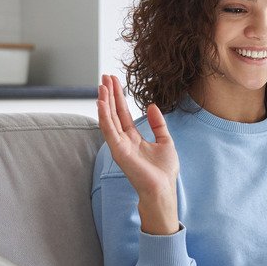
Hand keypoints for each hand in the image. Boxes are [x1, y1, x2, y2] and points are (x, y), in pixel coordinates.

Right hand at [97, 74, 179, 234]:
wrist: (163, 189)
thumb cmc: (164, 171)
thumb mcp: (165, 141)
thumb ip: (158, 124)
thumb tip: (152, 105)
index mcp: (134, 137)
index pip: (123, 113)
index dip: (119, 97)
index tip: (114, 81)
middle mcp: (124, 140)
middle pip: (114, 112)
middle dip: (109, 95)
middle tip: (104, 77)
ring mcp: (119, 145)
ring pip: (108, 119)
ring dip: (104, 102)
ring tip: (102, 85)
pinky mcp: (118, 151)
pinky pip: (108, 130)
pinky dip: (104, 116)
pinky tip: (101, 103)